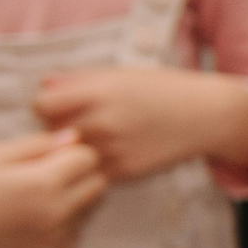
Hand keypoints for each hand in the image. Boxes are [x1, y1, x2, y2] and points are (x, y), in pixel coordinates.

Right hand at [0, 130, 105, 247]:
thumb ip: (39, 145)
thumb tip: (75, 136)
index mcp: (42, 184)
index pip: (89, 158)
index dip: (72, 152)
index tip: (51, 155)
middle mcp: (55, 213)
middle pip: (98, 183)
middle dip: (81, 174)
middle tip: (48, 174)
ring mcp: (56, 238)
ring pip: (91, 208)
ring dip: (76, 198)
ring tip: (38, 197)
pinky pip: (77, 230)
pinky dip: (65, 221)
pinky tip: (35, 217)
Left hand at [33, 69, 247, 182]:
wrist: (205, 116)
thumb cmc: (163, 90)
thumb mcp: (122, 75)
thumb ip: (79, 79)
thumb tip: (44, 84)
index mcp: (98, 92)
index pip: (41, 105)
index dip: (48, 105)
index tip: (60, 105)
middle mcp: (102, 121)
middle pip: (51, 131)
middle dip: (58, 128)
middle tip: (78, 123)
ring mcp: (113, 149)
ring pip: (68, 155)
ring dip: (74, 149)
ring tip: (94, 138)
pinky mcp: (125, 171)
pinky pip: (91, 172)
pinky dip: (93, 165)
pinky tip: (109, 153)